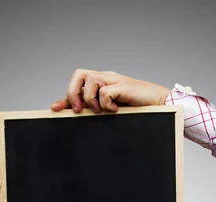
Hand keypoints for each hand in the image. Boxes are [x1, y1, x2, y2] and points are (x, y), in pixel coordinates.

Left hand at [51, 68, 170, 113]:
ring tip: (100, 111)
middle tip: (78, 109)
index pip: (78, 83)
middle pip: (80, 74)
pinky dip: (105, 103)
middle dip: (73, 93)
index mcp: (102, 83)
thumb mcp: (111, 109)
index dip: (65, 96)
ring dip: (91, 99)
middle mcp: (107, 78)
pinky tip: (114, 110)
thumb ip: (94, 108)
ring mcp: (116, 80)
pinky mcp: (124, 86)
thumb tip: (74, 112)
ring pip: (91, 80)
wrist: (160, 103)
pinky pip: (105, 90)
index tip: (55, 109)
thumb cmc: (137, 107)